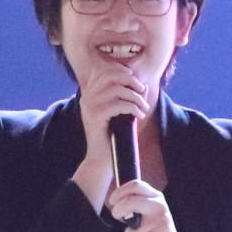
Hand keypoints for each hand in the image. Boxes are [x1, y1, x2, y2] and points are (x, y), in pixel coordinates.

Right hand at [71, 62, 150, 209]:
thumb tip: (143, 86)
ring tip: (143, 108)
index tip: (136, 81)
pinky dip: (132, 108)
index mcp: (90, 94)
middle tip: (141, 91)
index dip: (122, 71)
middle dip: (130, 80)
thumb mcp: (121, 113)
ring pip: (117, 89)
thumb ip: (129, 98)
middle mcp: (87, 97)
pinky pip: (118, 104)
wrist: (101, 160)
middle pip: (110, 75)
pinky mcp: (95, 117)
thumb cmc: (112, 137)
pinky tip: (138, 115)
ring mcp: (89, 106)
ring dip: (135, 97)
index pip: (105, 71)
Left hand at [107, 179, 198, 231]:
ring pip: (132, 228)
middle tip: (116, 216)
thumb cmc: (154, 230)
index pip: (136, 185)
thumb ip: (134, 203)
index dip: (120, 192)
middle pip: (130, 201)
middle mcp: (160, 205)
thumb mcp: (146, 211)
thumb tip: (115, 201)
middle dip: (118, 209)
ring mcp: (162, 219)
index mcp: (156, 196)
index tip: (112, 201)